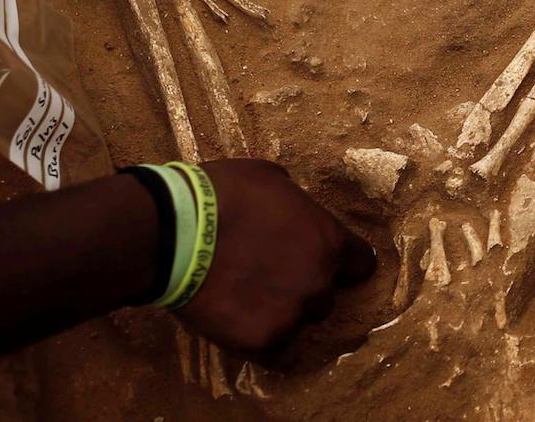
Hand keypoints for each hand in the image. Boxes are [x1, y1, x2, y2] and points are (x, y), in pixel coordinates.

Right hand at [176, 160, 376, 356]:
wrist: (174, 232)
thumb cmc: (222, 195)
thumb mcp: (272, 181)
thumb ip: (295, 206)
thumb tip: (293, 215)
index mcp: (329, 241)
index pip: (361, 265)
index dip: (344, 265)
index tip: (326, 264)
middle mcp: (319, 282)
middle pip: (326, 296)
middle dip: (304, 287)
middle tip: (270, 277)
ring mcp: (292, 315)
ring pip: (300, 323)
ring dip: (283, 314)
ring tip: (248, 300)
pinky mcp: (262, 341)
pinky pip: (277, 354)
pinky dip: (264, 343)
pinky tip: (244, 327)